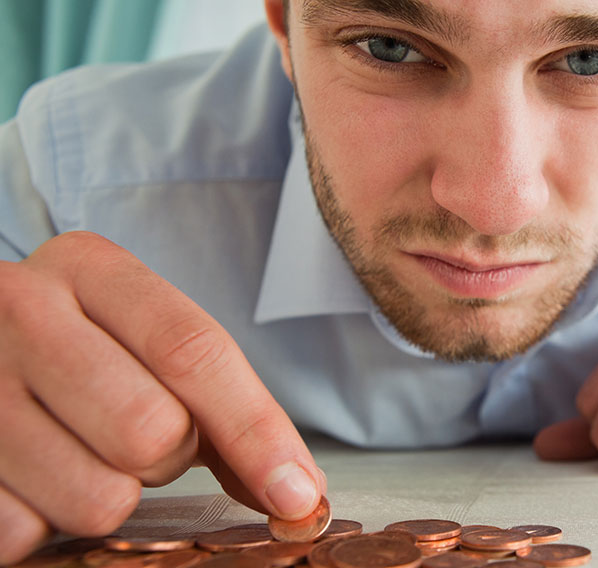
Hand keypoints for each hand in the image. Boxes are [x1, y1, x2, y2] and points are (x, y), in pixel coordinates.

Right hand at [0, 232, 324, 562]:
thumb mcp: (144, 350)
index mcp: (88, 268)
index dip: (256, 431)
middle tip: (135, 442)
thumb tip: (298, 494)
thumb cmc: (79, 358)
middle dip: (167, 460)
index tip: (298, 493)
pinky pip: (27, 531)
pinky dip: (42, 526)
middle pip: (152, 430)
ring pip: (98, 497)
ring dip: (107, 499)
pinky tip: (31, 482)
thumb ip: (225, 411)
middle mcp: (19, 306)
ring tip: (78, 458)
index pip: (194, 352)